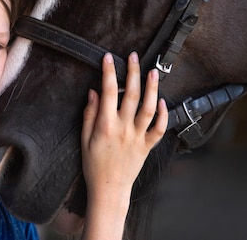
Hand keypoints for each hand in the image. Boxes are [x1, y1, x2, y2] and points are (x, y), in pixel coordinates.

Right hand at [80, 52, 166, 239]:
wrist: (108, 190)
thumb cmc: (93, 165)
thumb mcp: (83, 139)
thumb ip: (89, 114)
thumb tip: (94, 92)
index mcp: (105, 126)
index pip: (108, 92)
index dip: (109, 72)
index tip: (109, 58)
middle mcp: (123, 129)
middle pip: (130, 95)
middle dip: (132, 73)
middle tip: (133, 57)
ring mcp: (137, 137)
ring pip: (148, 108)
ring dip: (151, 88)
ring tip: (152, 72)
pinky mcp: (147, 146)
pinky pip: (159, 129)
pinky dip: (162, 114)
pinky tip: (161, 101)